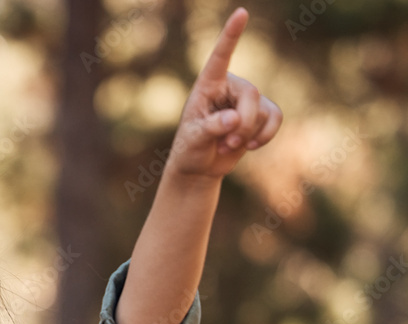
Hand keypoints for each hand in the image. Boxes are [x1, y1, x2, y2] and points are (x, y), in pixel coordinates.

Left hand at [167, 8, 281, 179]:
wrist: (199, 167)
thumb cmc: (190, 149)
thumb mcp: (193, 140)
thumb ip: (211, 127)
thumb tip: (235, 119)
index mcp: (208, 85)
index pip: (220, 57)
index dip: (231, 36)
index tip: (241, 13)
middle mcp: (230, 87)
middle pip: (251, 94)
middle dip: (243, 123)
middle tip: (228, 144)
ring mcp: (247, 100)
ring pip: (263, 110)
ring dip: (247, 135)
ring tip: (227, 147)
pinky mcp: (260, 114)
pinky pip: (275, 118)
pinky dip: (266, 135)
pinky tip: (250, 147)